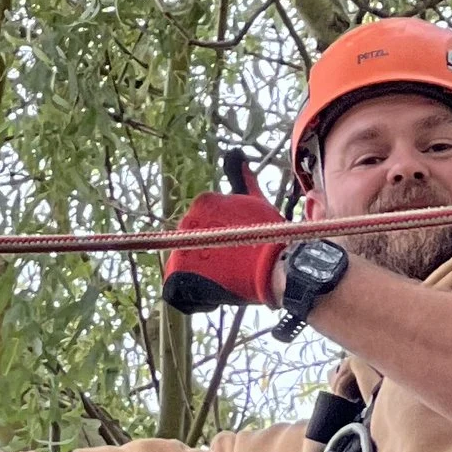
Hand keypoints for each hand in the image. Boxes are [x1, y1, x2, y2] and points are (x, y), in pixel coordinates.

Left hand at [161, 157, 286, 314]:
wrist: (275, 267)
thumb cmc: (269, 236)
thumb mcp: (256, 201)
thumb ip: (242, 178)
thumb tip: (236, 153)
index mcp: (203, 201)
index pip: (203, 227)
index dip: (221, 241)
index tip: (239, 248)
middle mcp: (187, 221)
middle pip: (194, 247)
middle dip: (210, 259)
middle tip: (235, 267)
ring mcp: (181, 248)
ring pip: (186, 269)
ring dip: (203, 278)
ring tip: (227, 281)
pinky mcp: (178, 274)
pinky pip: (176, 292)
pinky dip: (194, 297)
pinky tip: (215, 293)